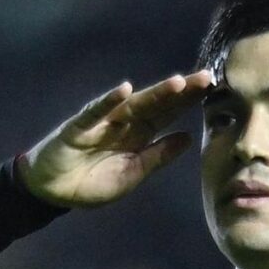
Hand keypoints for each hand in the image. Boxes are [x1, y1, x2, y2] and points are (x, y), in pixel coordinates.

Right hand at [19, 69, 212, 207]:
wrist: (54, 192)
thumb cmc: (92, 182)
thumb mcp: (133, 174)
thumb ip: (158, 156)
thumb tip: (189, 138)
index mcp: (139, 134)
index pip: (169, 113)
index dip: (190, 102)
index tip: (215, 90)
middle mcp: (124, 122)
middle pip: (157, 103)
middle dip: (181, 91)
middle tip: (208, 77)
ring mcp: (102, 122)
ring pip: (133, 104)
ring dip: (155, 93)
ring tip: (178, 83)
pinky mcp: (78, 127)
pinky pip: (94, 112)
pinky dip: (108, 101)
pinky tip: (123, 89)